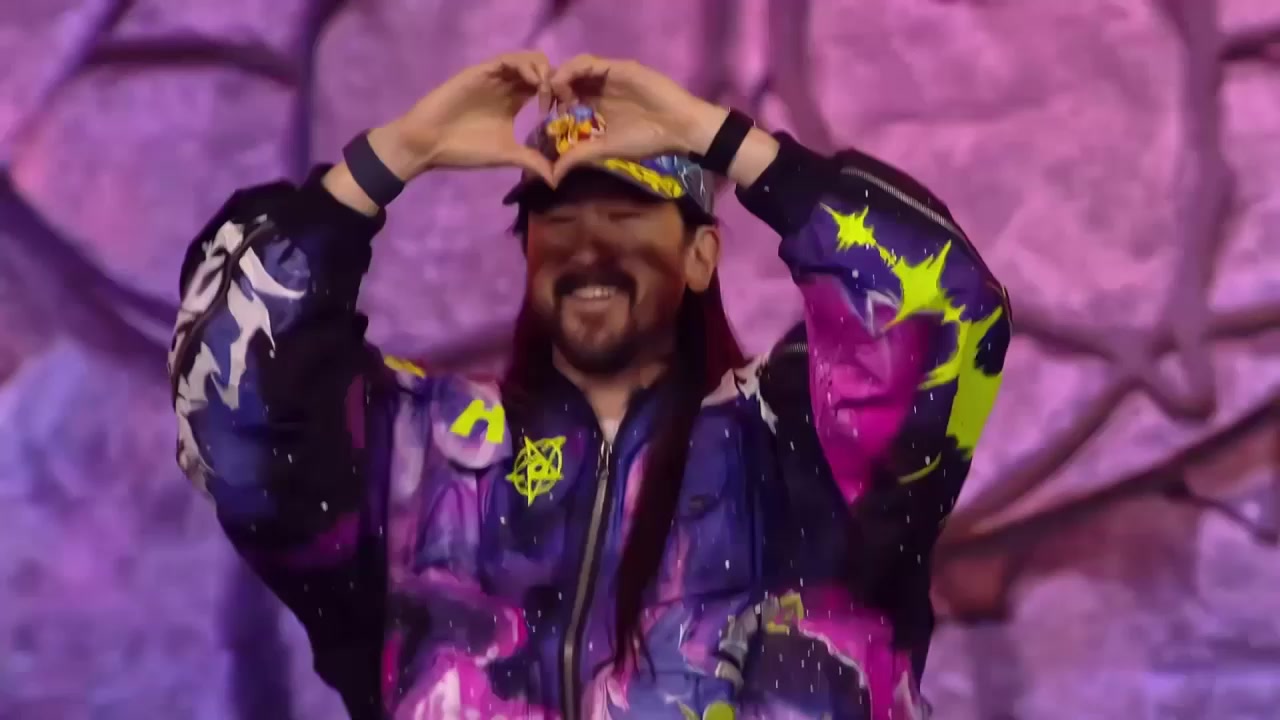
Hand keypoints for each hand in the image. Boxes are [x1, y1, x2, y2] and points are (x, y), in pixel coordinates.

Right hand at [375, 51, 555, 183]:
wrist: (429, 143)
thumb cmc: (464, 149)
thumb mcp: (505, 155)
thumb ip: (531, 161)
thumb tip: (557, 179)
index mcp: (515, 102)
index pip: (546, 87)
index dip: (561, 95)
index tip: (568, 113)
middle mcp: (507, 86)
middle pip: (542, 69)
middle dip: (559, 80)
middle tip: (563, 100)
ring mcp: (495, 76)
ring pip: (529, 59)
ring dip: (545, 72)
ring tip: (547, 93)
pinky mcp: (482, 71)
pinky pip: (509, 59)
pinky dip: (526, 67)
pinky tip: (534, 84)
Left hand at [546, 55, 727, 185]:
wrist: (678, 128)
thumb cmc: (647, 140)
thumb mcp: (606, 149)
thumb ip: (580, 155)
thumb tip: (552, 175)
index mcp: (597, 107)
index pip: (567, 98)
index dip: (552, 104)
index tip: (544, 118)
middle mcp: (600, 89)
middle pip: (567, 80)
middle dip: (551, 89)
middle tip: (544, 104)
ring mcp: (609, 76)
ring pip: (574, 68)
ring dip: (559, 78)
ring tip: (553, 93)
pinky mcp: (617, 67)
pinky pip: (588, 62)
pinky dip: (571, 70)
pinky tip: (563, 84)